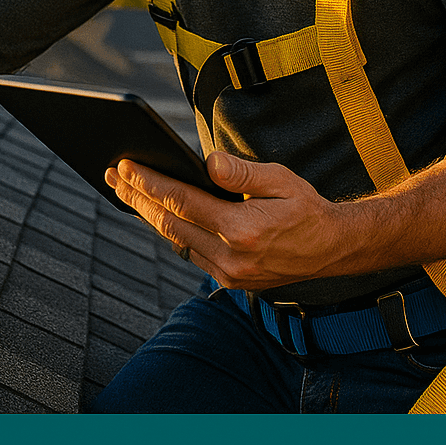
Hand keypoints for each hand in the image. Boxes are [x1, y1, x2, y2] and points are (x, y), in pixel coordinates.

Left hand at [104, 151, 351, 290]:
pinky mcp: (229, 281)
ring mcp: (229, 274)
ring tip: (126, 191)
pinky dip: (172, 231)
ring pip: (175, 240)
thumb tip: (208, 162)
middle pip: (169, 223)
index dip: (150, 183)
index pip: (183, 202)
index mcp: (243, 230)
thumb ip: (242, 173)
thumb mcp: (281, 180)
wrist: (332, 250)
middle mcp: (232, 257)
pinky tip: (158, 213)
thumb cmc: (307, 209)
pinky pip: (190, 252)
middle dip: (137, 198)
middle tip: (113, 176)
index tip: (126, 166)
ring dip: (149, 215)